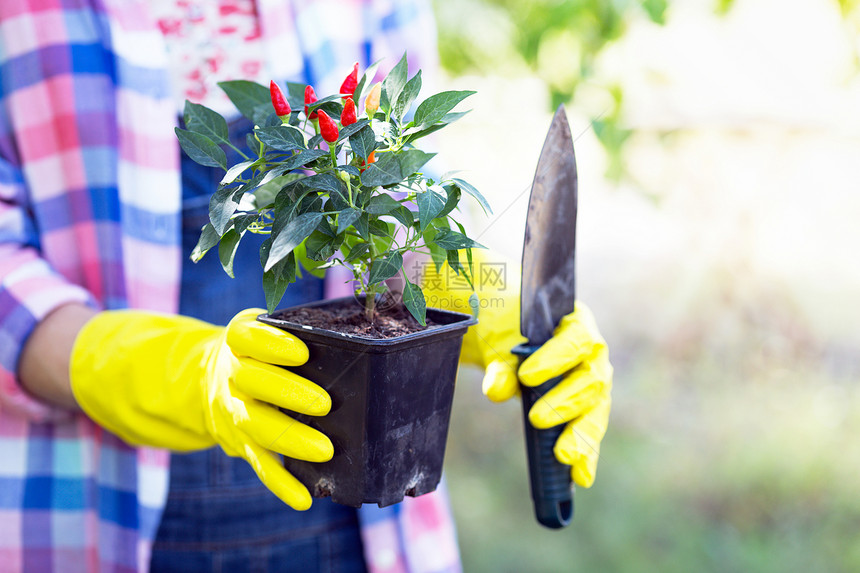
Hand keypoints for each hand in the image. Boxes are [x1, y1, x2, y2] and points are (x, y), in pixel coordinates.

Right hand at [70, 308, 331, 509]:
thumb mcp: (264, 329)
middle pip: (254, 382)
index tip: (303, 352)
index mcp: (238, 339)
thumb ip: (293, 332)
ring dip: (290, 440)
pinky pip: (259, 464)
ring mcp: (233, 410)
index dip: (273, 345)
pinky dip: (280, 483)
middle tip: (325, 405)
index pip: (249, 338)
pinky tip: (304, 499)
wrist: (209, 377)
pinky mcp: (239, 443)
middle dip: (289, 394)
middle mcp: (231, 374)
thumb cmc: (259, 349)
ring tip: (324, 451)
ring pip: (257, 425)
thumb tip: (348, 344)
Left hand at [490, 303, 612, 487]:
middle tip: (536, 419)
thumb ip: (500, 365)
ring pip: (597, 409)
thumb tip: (497, 390)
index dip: (555, 359)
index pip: (576, 341)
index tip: (527, 377)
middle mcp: (594, 354)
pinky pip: (591, 431)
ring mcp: (595, 382)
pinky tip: (581, 476)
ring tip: (563, 455)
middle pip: (592, 380)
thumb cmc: (509, 331)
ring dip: (581, 434)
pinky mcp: (589, 408)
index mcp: (577, 325)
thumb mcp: (500, 342)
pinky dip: (587, 455)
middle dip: (565, 402)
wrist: (507, 337)